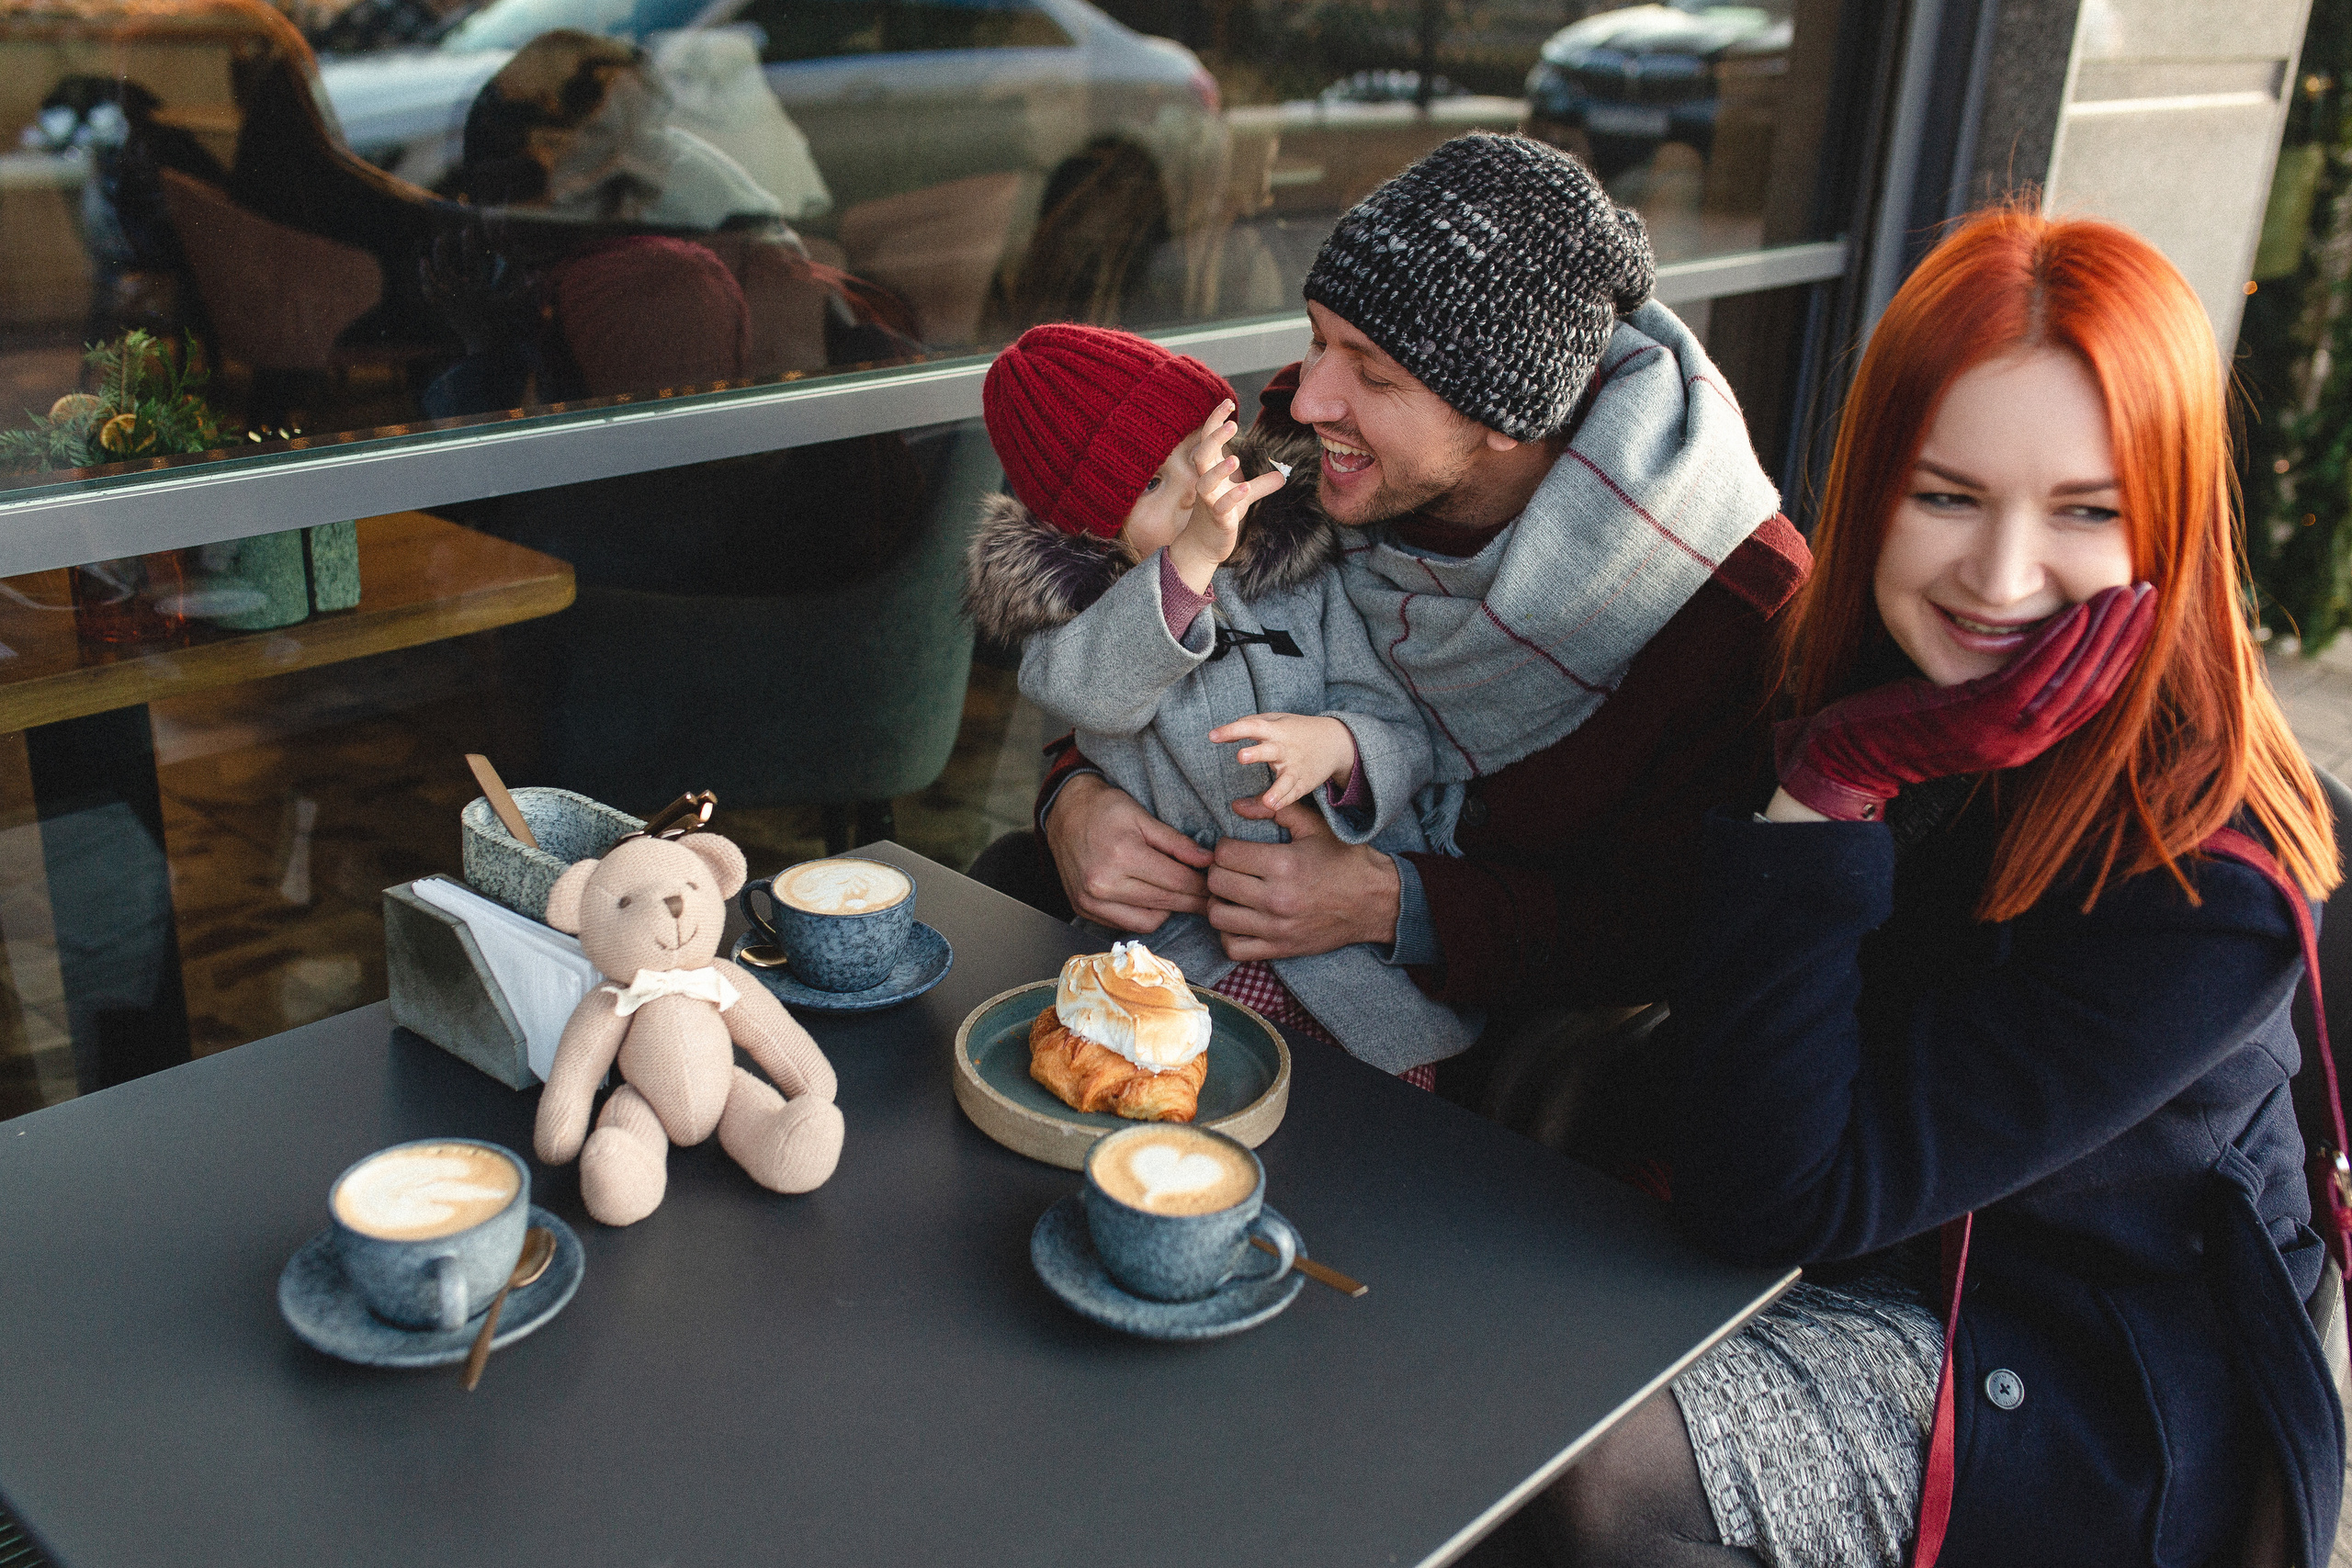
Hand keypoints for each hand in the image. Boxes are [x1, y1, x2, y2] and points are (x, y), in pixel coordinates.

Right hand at [1042, 773, 1212, 931]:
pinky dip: (1145, 916)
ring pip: (1148, 921)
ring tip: (1180, 896)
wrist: (1064, 815)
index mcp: (1122, 855)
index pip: (1176, 881)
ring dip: (1169, 912)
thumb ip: (1176, 842)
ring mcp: (1092, 900)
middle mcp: (1105, 883)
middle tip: (1210, 898)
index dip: (1202, 886)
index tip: (1217, 886)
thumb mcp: (1142, 816)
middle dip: (1193, 901)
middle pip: (1165, 903)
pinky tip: (1154, 901)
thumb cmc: (1104, 810)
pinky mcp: (1084, 909)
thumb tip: (1208, 860)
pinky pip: (1126, 924)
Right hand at [1169, 401, 1287, 591]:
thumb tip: (1283, 474)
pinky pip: (1220, 507)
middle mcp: (1206, 483)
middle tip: (1231, 424)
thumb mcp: (1244, 496)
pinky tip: (1244, 488)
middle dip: (1214, 439)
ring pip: (1206, 481)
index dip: (1215, 421)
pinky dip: (1232, 497)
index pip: (1208, 440)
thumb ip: (1261, 484)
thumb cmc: (1221, 515)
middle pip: (1202, 455)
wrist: (1204, 545)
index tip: (1228, 402)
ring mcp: (1209, 501)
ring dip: (1220, 469)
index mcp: (1210, 471)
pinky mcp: (1216, 519)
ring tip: (1235, 458)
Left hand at [1207, 799, 1399, 959]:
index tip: (1235, 847)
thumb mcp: (1316, 826)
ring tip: (1232, 892)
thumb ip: (1276, 810)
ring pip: (1218, 916)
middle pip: (1216, 883)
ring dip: (1219, 901)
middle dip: (1218, 871)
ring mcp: (1277, 928)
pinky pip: (1234, 948)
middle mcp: (1277, 899)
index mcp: (1284, 864)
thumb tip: (1237, 806)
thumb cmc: (1345, 861)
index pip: (1225, 854)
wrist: (1376, 902)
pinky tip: (1240, 919)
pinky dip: (1229, 934)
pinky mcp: (1280, 949)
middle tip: (1231, 868)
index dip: (1224, 846)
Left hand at [1209, 712, 1356, 810]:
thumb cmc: (1297, 729)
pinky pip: (1293, 793)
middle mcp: (1285, 748)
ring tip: (1267, 801)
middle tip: (1241, 757)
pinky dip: (1285, 800)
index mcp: (1276, 730)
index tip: (1213, 736)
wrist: (1335, 741)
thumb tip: (1218, 734)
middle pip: (1269, 750)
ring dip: (1276, 789)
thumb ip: (1249, 725)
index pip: (1252, 726)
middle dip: (1256, 754)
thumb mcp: (1276, 720)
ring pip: (1286, 779)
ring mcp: (1296, 766)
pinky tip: (1273, 807)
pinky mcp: (1304, 782)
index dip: (1232, 730)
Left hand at [1777, 581, 2156, 820]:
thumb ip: (2007, 675)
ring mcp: (2004, 738)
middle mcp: (2026, 743)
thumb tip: (2039, 632)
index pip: (2097, 691)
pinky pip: (2029, 682)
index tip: (2143, 609)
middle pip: (2096, 686)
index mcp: (2030, 737)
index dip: (2126, 650)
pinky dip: (2056, 648)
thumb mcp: (1968, 696)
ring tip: (2126, 593)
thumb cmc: (1907, 715)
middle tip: (2149, 592)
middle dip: (2127, 638)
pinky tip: (2075, 613)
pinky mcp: (1976, 724)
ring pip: (2072, 684)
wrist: (1855, 754)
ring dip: (2104, 637)